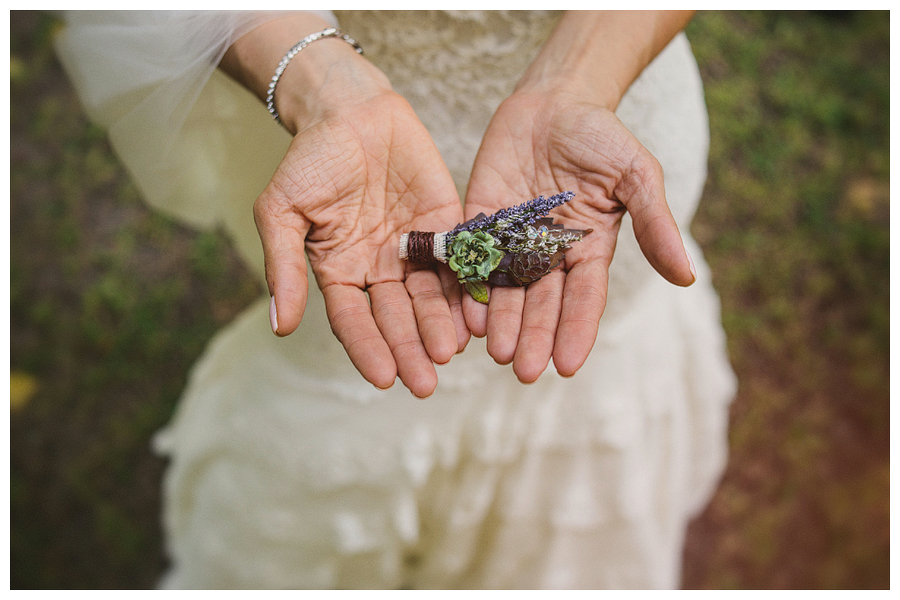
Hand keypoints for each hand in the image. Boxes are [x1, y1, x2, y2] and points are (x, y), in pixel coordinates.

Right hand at [255, 90, 468, 397]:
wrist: (350, 107)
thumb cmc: (310, 158)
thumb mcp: (282, 210)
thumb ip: (284, 266)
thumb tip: (279, 326)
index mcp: (340, 270)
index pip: (353, 319)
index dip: (367, 348)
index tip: (384, 377)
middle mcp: (379, 268)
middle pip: (396, 317)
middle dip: (410, 349)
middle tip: (426, 382)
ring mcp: (415, 249)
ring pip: (430, 296)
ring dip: (440, 326)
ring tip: (451, 352)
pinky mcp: (446, 225)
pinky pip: (459, 260)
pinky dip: (468, 287)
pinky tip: (478, 313)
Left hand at [463, 91, 694, 381]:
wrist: (555, 100)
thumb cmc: (602, 137)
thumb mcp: (637, 176)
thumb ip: (654, 224)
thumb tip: (685, 277)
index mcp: (588, 250)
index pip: (583, 299)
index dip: (576, 331)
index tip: (567, 366)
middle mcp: (549, 254)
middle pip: (541, 304)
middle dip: (533, 337)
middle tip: (522, 370)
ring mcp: (512, 239)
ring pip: (506, 289)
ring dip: (500, 321)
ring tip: (494, 351)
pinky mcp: (480, 220)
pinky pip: (472, 257)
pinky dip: (468, 284)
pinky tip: (464, 312)